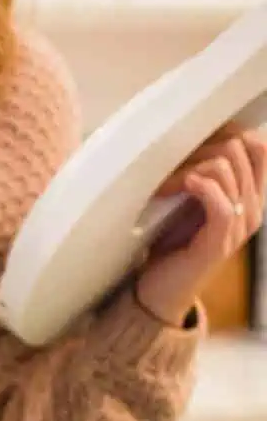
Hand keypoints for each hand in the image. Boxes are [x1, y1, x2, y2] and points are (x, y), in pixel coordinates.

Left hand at [135, 122, 266, 326]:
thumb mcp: (192, 201)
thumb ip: (203, 174)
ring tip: (164, 185)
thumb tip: (194, 136)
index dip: (226, 132)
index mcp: (251, 196)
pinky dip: (198, 186)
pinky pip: (221, 202)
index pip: (258, 146)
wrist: (162, 288)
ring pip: (224, 168)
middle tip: (169, 167)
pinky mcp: (220, 242)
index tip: (193, 141)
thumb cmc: (174, 242)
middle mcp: (253, 209)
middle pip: (238, 148)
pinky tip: (182, 186)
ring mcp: (239, 226)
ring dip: (186, 168)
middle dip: (198, 149)